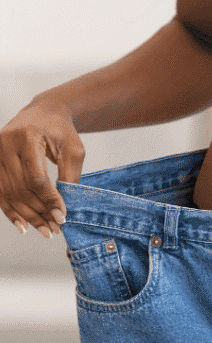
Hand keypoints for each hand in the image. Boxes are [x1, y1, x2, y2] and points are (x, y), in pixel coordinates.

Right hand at [0, 102, 84, 237]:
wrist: (44, 112)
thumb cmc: (61, 130)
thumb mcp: (73, 148)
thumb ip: (70, 175)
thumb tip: (63, 207)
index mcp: (28, 136)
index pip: (36, 177)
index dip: (49, 200)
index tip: (62, 216)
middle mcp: (6, 144)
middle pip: (21, 188)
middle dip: (39, 212)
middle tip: (54, 228)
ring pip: (9, 194)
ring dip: (28, 216)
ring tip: (45, 230)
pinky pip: (0, 192)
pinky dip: (11, 211)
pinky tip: (23, 226)